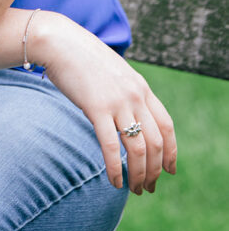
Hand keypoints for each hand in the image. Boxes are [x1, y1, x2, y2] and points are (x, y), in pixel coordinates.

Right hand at [32, 11, 176, 193]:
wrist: (59, 41)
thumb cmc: (81, 57)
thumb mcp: (113, 73)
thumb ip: (125, 92)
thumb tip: (127, 114)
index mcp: (141, 87)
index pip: (167, 126)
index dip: (171, 152)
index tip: (168, 170)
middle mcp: (135, 95)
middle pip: (156, 142)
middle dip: (154, 170)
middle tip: (147, 187)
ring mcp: (117, 102)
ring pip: (138, 148)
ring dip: (138, 174)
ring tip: (133, 189)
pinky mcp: (96, 108)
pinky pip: (111, 146)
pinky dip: (115, 168)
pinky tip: (114, 181)